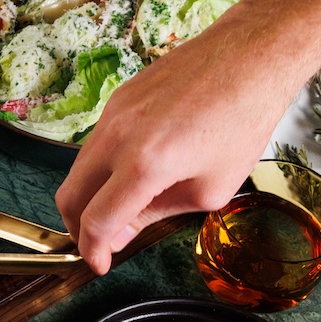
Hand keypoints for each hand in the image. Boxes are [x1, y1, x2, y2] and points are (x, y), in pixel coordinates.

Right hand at [55, 23, 315, 272]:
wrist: (250, 56)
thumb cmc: (243, 120)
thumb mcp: (210, 187)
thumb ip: (159, 212)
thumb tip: (124, 228)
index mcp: (145, 165)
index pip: (97, 221)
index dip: (93, 251)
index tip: (99, 265)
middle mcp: (118, 137)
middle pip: (70, 196)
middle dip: (78, 227)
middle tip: (100, 242)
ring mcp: (113, 113)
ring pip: (79, 169)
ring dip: (90, 196)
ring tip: (120, 209)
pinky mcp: (118, 98)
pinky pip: (96, 143)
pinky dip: (102, 168)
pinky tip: (132, 173)